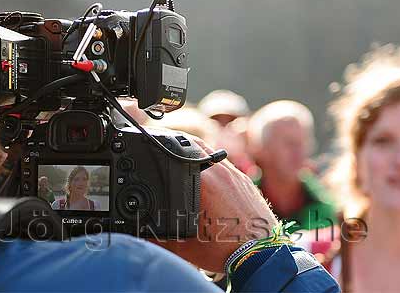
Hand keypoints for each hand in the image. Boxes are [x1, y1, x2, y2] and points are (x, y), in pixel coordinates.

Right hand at [152, 137, 277, 272]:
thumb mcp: (182, 243)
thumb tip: (139, 232)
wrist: (260, 254)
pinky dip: (212, 165)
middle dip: (177, 143)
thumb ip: (157, 234)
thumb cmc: (224, 250)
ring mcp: (235, 174)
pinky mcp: (246, 181)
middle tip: (163, 147)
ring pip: (211, 152)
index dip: (160, 145)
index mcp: (202, 179)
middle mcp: (219, 170)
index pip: (175, 149)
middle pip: (193, 144)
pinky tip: (205, 177)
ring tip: (182, 160)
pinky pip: (225, 164)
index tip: (151, 145)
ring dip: (196, 152)